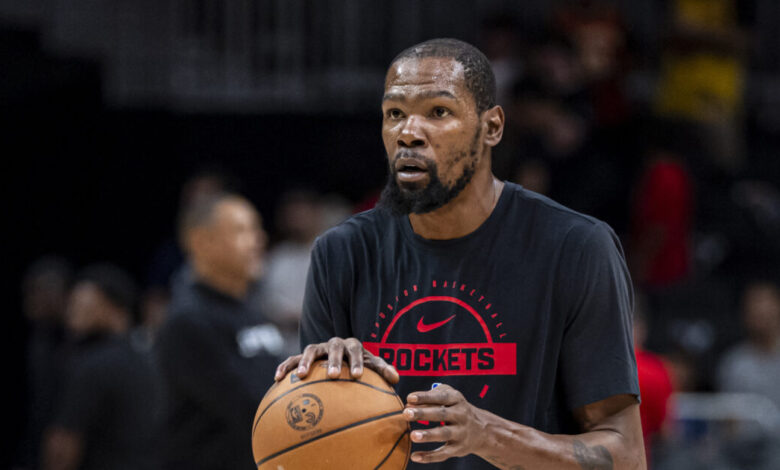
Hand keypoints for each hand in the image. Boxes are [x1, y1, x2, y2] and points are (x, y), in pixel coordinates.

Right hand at [273, 337, 398, 383]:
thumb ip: (382, 371)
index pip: (356, 350)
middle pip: (334, 348)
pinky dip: (285, 366)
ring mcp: (318, 349)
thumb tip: (397, 379)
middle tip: (333, 375)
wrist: (340, 359)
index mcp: (352, 346)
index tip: (358, 376)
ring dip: (305, 361)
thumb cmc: (358, 366)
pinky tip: (277, 379)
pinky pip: (291, 359)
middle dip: (333, 360)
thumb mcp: (371, 367)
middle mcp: (334, 344)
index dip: (357, 362)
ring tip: (300, 375)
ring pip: (310, 350)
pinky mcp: (302, 356)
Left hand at [403, 384, 487, 463]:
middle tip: (406, 413)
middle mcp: (460, 415)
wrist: (482, 430)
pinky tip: (415, 456)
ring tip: (413, 436)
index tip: (410, 398)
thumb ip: (430, 396)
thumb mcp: (449, 396)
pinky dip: (429, 456)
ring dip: (428, 435)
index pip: (441, 397)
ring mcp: (460, 433)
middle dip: (423, 414)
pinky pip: (443, 453)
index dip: (425, 397)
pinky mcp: (458, 449)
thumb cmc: (456, 408)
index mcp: (457, 399)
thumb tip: (409, 404)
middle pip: (441, 414)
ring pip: (444, 434)